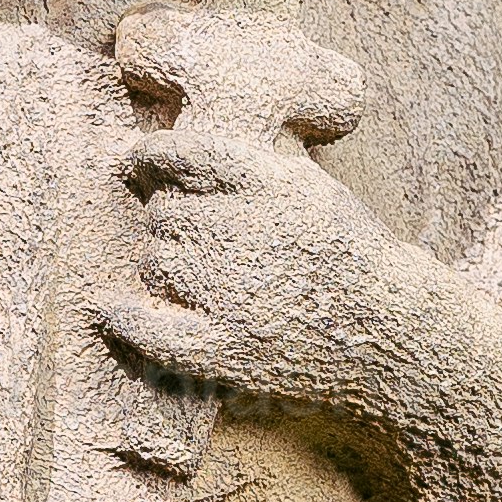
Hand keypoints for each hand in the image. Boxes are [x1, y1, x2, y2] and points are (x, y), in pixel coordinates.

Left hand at [97, 2, 398, 410]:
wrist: (396, 331)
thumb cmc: (350, 256)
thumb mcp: (311, 189)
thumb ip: (250, 169)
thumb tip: (172, 152)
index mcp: (272, 183)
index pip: (185, 154)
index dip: (149, 155)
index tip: (133, 162)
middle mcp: (246, 231)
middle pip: (165, 212)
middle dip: (171, 221)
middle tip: (200, 242)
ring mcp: (232, 293)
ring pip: (155, 261)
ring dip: (163, 265)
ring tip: (201, 279)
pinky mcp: (226, 349)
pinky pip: (151, 329)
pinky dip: (122, 318)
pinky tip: (106, 309)